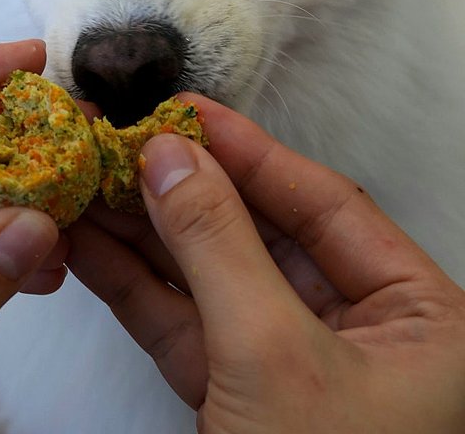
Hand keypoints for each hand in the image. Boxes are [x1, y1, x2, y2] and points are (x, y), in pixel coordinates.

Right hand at [68, 97, 464, 432]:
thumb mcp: (277, 358)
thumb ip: (219, 248)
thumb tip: (170, 158)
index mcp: (417, 316)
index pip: (320, 202)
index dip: (247, 150)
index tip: (184, 112)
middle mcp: (359, 331)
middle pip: (257, 233)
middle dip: (183, 189)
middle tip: (122, 143)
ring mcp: (290, 363)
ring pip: (210, 276)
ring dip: (146, 232)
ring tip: (89, 183)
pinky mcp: (237, 395)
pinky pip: (184, 323)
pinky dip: (135, 287)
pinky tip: (90, 247)